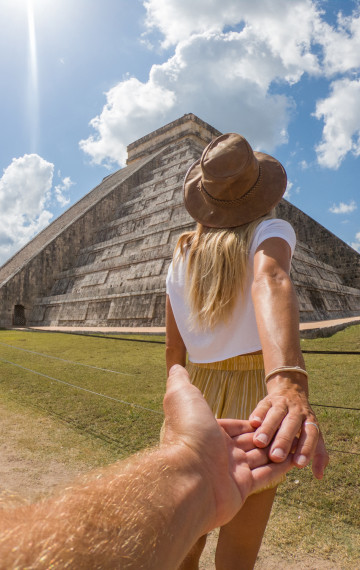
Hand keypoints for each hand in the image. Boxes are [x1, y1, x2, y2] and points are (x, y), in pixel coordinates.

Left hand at [162, 365, 293, 530]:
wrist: (190, 475)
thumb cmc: (188, 432)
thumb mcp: (182, 396)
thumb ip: (180, 381)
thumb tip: (176, 366)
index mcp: (209, 432)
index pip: (235, 425)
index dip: (253, 421)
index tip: (270, 416)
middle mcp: (220, 452)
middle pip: (250, 441)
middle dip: (269, 435)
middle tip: (289, 428)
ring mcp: (231, 471)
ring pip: (260, 458)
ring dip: (278, 449)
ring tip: (297, 442)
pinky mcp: (242, 488)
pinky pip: (266, 475)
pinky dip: (279, 468)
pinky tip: (294, 460)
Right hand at [249, 378, 328, 478]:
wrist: (290, 391)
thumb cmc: (301, 422)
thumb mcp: (312, 434)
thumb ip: (317, 453)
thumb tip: (319, 476)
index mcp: (310, 421)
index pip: (310, 434)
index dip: (306, 449)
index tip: (298, 465)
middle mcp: (297, 411)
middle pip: (291, 425)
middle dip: (284, 441)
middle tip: (276, 457)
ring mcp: (282, 404)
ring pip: (275, 415)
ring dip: (268, 428)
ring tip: (260, 443)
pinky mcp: (267, 400)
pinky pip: (262, 406)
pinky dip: (258, 413)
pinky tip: (253, 423)